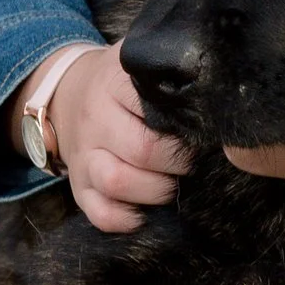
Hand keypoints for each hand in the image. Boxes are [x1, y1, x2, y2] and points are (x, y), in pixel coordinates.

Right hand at [45, 46, 191, 233]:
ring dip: (156, 191)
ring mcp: (83, 156)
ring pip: (116, 182)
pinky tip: (145, 211)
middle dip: (179, 163)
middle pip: (143, 151)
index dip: (186, 129)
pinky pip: (99, 213)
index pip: (155, 110)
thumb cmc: (122, 84)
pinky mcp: (78, 186)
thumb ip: (172, 72)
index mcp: (114, 84)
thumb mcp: (140, 65)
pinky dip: (126, 219)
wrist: (69, 94)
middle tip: (192, 162)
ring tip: (172, 184)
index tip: (201, 132)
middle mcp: (95, 120)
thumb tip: (216, 91)